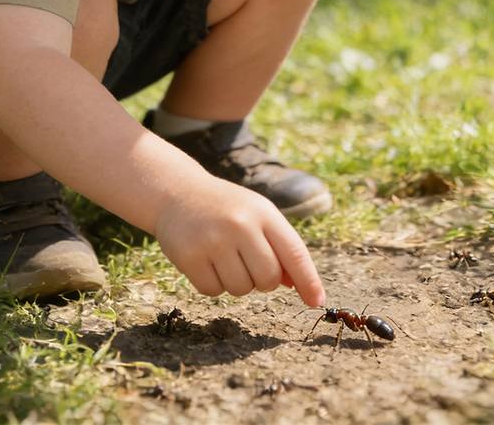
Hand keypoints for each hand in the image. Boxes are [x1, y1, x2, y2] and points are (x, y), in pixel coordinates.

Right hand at [153, 173, 324, 306]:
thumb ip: (278, 246)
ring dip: (235, 282)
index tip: (316, 302)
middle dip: (262, 280)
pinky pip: (213, 291)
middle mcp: (240, 224)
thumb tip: (298, 286)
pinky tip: (205, 260)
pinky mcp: (189, 256)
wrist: (177, 191)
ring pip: (241, 289)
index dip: (308, 281)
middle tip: (246, 260)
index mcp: (263, 212)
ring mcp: (213, 240)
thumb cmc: (225, 208)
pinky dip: (212, 283)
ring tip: (222, 255)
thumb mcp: (256, 214)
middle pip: (268, 279)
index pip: (294, 253)